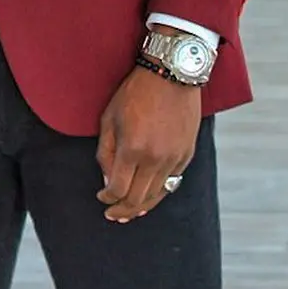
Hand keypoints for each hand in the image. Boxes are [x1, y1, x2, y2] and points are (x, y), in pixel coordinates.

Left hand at [96, 65, 200, 222]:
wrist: (172, 73)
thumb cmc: (136, 91)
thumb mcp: (110, 116)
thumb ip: (106, 152)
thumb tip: (108, 180)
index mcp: (132, 148)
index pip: (118, 189)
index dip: (107, 198)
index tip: (101, 198)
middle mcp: (155, 158)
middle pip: (137, 199)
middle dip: (122, 210)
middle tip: (112, 214)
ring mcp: (174, 158)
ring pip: (156, 195)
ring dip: (141, 206)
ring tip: (130, 212)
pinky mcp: (186, 154)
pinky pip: (172, 182)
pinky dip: (159, 192)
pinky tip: (150, 195)